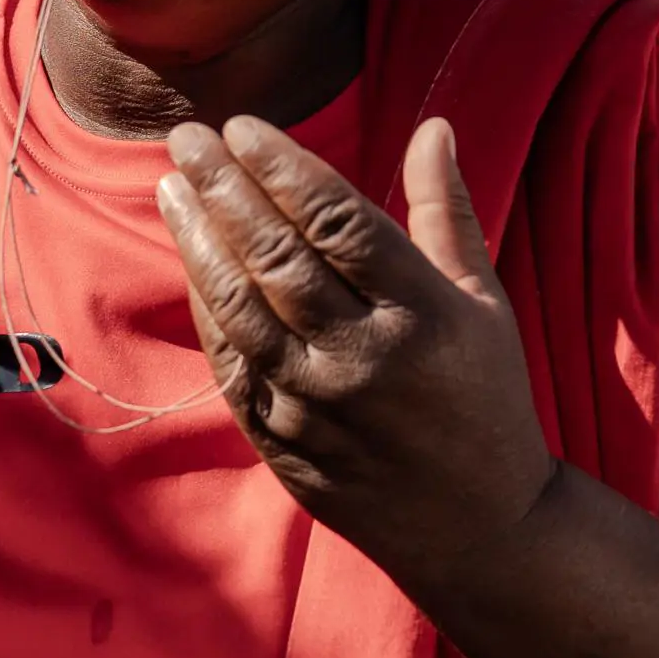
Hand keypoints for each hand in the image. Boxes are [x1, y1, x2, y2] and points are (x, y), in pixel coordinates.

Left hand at [157, 115, 557, 585]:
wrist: (479, 531)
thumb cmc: (486, 400)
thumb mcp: (483, 302)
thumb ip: (447, 211)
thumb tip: (434, 125)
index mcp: (422, 312)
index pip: (336, 219)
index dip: (282, 166)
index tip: (242, 126)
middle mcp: (364, 357)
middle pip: (277, 256)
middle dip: (224, 187)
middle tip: (187, 138)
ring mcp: (317, 405)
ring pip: (240, 307)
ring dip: (199, 241)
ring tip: (172, 188)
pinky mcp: (284, 443)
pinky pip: (231, 364)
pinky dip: (207, 309)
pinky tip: (191, 263)